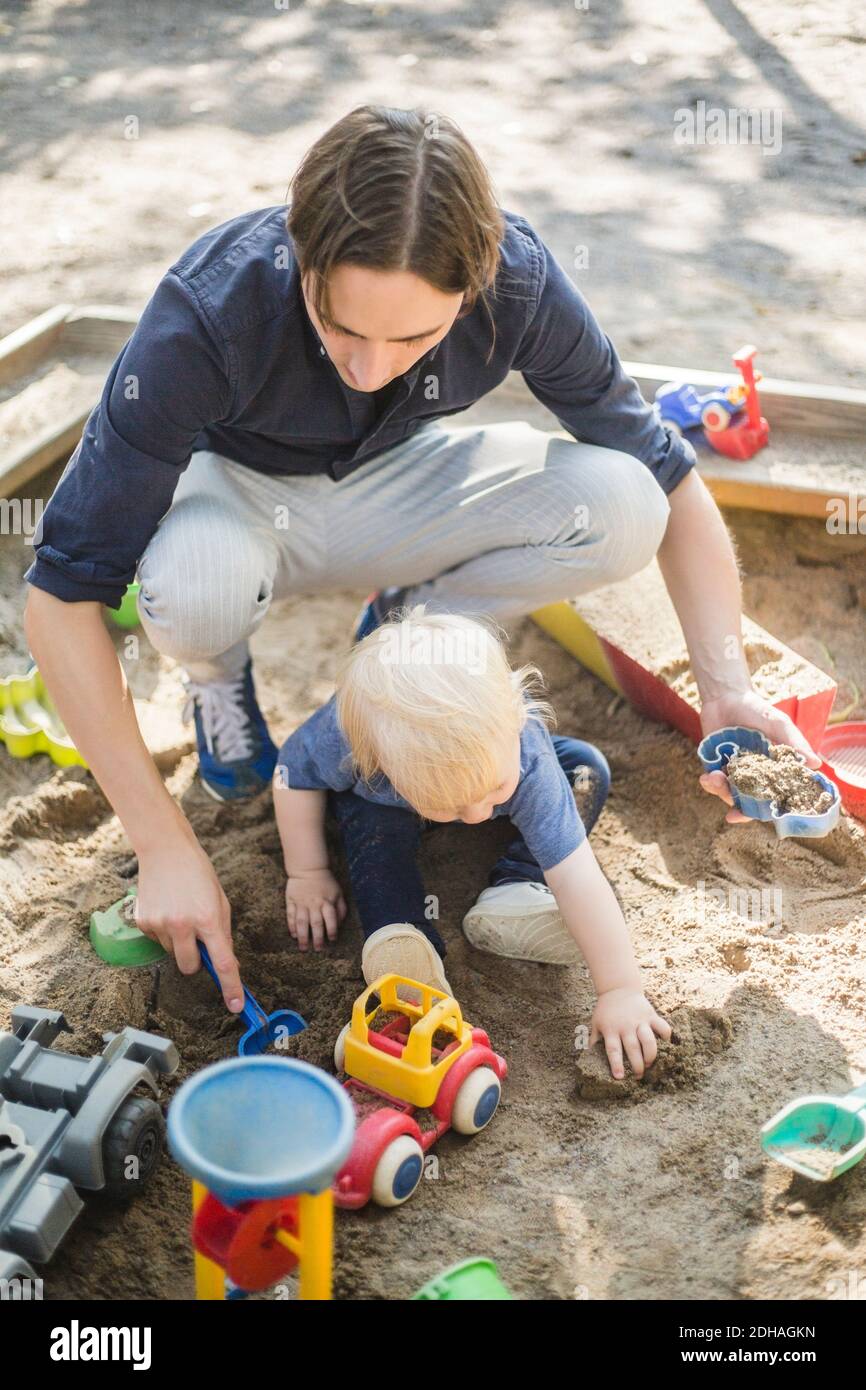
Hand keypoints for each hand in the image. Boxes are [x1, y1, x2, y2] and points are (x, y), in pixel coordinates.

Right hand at [135, 835, 242, 1012]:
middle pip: (191, 968)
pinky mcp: (143, 922)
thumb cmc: (198, 873)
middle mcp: (183, 925)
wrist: (165, 849)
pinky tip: (167, 908)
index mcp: (208, 918)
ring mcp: (160, 924)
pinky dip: (164, 932)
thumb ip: (222, 933)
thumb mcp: (220, 900)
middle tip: (198, 939)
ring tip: (181, 912)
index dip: (231, 987)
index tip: (236, 1006)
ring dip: (180, 942)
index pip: (223, 962)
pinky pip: (158, 941)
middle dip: (197, 961)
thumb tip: (226, 964)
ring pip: (174, 954)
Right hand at [285, 868, 346, 951]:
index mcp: (327, 902)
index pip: (331, 919)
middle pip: (316, 923)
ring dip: (303, 936)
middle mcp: (314, 904)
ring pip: (301, 922)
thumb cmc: (326, 882)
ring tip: (304, 947)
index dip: (332, 930)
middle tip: (318, 949)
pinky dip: (291, 926)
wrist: (308, 868)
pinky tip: (294, 935)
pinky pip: (290, 915)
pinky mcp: (291, 901)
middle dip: (317, 938)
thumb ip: (341, 908)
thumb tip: (340, 924)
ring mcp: (301, 903)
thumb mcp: (338, 893)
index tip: (332, 939)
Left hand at [590, 988, 671, 1079]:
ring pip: (649, 1040)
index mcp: (611, 1029)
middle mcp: (626, 1025)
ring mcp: (640, 1020)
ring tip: (649, 1064)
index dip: (616, 1064)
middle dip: (637, 1065)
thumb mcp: (596, 1023)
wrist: (618, 988)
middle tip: (638, 1076)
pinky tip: (665, 1045)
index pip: (613, 1049)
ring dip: (651, 1055)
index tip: (620, 1077)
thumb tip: (589, 1057)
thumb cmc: (606, 1010)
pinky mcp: (651, 1015)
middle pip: (633, 1048)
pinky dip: (666, 1037)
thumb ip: (594, 1040)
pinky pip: (663, 1027)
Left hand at [699, 688, 820, 822]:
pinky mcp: (715, 766)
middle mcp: (754, 774)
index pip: (775, 795)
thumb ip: (794, 743)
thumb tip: (816, 763)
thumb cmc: (757, 709)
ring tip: (716, 779)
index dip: (771, 810)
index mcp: (773, 769)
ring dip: (722, 792)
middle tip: (733, 816)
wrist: (726, 696)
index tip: (766, 819)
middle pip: (750, 802)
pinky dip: (710, 783)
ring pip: (729, 793)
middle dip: (741, 810)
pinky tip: (708, 776)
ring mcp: (734, 771)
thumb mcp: (778, 724)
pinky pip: (713, 782)